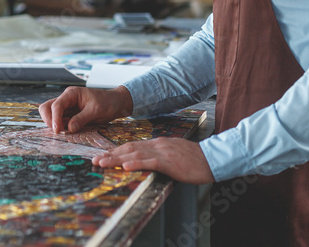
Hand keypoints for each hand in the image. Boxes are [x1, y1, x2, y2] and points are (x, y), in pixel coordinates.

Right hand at [38, 86, 132, 133]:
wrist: (116, 103)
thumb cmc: (107, 102)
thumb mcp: (96, 110)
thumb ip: (81, 119)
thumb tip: (69, 129)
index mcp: (71, 94)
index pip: (56, 105)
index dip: (54, 118)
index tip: (57, 130)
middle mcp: (67, 99)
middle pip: (47, 108)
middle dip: (49, 120)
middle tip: (57, 132)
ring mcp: (67, 107)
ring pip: (51, 115)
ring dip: (54, 124)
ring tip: (63, 133)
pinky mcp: (70, 115)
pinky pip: (60, 121)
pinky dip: (60, 127)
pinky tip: (67, 132)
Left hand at [92, 138, 213, 184]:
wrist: (212, 158)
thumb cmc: (195, 159)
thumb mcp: (174, 154)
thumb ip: (160, 155)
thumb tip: (147, 160)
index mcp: (158, 143)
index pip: (133, 145)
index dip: (117, 150)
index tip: (104, 154)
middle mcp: (157, 145)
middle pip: (129, 147)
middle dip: (111, 154)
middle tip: (95, 159)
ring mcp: (163, 152)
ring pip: (135, 153)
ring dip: (116, 158)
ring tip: (103, 162)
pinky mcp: (169, 161)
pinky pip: (150, 162)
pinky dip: (136, 163)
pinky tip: (125, 165)